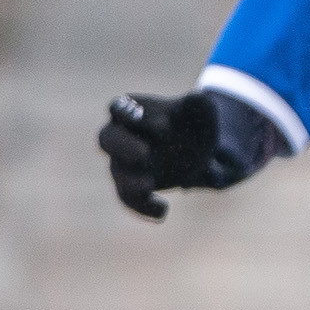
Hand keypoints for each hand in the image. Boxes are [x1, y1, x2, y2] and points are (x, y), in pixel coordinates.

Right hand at [98, 91, 221, 220]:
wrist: (201, 149)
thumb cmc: (194, 122)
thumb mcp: (203, 111)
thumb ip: (199, 104)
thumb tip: (198, 97)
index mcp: (133, 110)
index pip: (119, 108)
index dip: (129, 113)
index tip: (153, 121)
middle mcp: (121, 135)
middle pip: (106, 138)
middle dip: (122, 146)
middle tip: (144, 154)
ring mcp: (124, 162)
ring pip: (117, 173)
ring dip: (130, 181)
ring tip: (149, 186)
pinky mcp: (132, 185)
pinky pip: (128, 198)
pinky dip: (142, 207)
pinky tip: (163, 212)